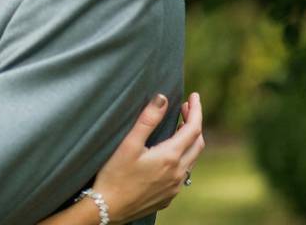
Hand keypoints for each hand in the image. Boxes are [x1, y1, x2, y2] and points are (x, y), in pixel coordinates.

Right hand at [93, 92, 203, 223]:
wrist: (108, 208)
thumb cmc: (114, 175)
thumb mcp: (128, 144)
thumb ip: (147, 120)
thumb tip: (163, 98)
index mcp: (170, 157)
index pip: (193, 129)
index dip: (196, 110)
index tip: (194, 96)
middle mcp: (178, 173)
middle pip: (198, 143)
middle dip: (195, 123)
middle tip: (185, 108)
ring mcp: (175, 187)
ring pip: (192, 159)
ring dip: (190, 141)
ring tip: (180, 128)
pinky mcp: (168, 197)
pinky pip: (183, 174)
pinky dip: (183, 157)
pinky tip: (170, 155)